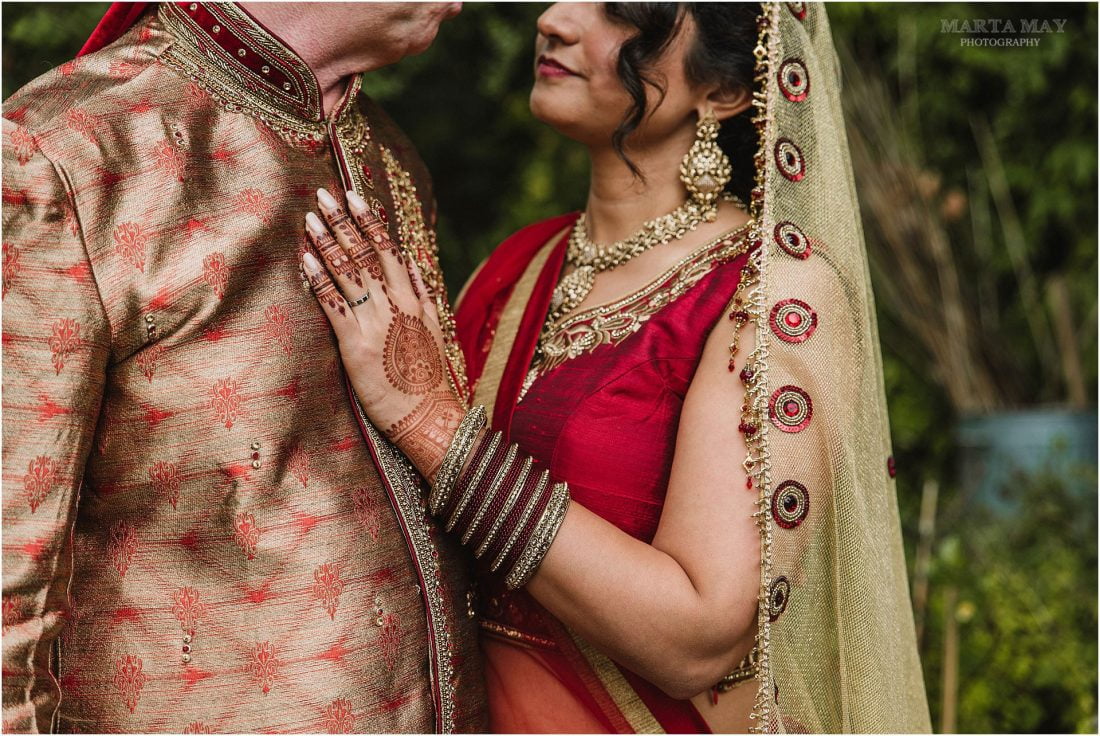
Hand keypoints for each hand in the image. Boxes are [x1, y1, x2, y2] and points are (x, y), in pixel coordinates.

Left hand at [301, 188, 463, 480]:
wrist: (428, 415)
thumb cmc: (428, 377)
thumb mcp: (433, 329)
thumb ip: (422, 294)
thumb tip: (411, 262)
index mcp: (413, 298)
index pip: (388, 248)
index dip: (369, 220)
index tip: (354, 196)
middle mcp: (394, 304)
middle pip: (365, 252)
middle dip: (343, 221)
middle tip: (323, 195)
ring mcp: (374, 322)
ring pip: (348, 273)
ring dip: (327, 243)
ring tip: (310, 220)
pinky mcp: (355, 345)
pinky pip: (333, 305)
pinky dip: (319, 280)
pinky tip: (305, 261)